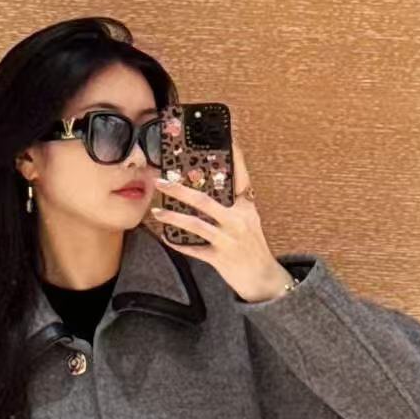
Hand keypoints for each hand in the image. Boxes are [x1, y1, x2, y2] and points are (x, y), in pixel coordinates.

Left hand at [151, 134, 292, 302]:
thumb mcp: (249, 220)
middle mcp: (238, 221)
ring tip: (156, 212)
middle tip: (161, 181)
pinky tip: (165, 237)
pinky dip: (179, 244)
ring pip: (196, 225)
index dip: (234, 158)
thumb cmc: (253, 247)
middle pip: (205, 200)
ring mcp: (229, 241)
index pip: (241, 177)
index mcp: (246, 208)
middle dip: (179, 190)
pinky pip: (194, 250)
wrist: (263, 279)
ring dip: (174, 217)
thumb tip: (210, 187)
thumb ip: (234, 204)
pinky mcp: (220, 259)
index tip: (224, 139)